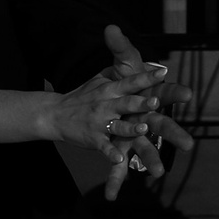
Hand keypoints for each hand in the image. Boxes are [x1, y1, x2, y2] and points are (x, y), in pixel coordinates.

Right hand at [43, 52, 163, 199]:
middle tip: (157, 102)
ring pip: (118, 126)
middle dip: (141, 103)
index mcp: (110, 89)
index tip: (163, 72)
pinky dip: (111, 154)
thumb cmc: (83, 96)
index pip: (131, 81)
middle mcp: (106, 104)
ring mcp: (100, 123)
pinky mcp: (93, 139)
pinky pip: (104, 147)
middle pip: (126, 103)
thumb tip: (139, 59)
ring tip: (143, 129)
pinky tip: (119, 160)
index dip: (147, 77)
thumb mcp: (99, 79)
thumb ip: (119, 72)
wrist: (55, 113)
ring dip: (130, 128)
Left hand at [100, 23, 193, 194]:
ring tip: (158, 173)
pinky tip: (112, 196)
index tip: (187, 94)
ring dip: (152, 161)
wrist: (108, 98)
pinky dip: (115, 180)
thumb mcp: (122, 63)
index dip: (177, 92)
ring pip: (147, 149)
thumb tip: (111, 27)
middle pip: (165, 125)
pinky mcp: (122, 148)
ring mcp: (136, 135)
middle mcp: (148, 117)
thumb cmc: (125, 80)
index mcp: (152, 95)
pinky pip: (119, 166)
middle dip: (175, 134)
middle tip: (189, 144)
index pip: (168, 92)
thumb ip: (119, 47)